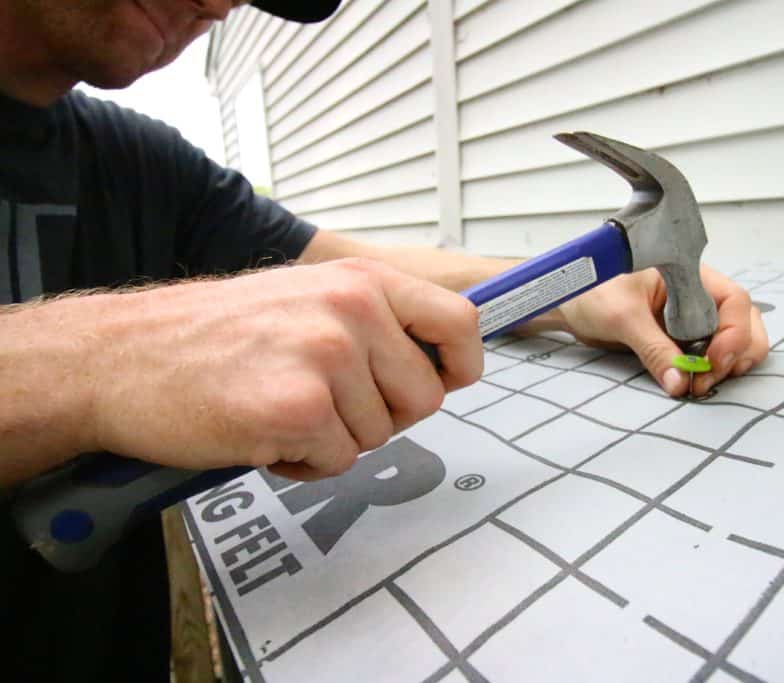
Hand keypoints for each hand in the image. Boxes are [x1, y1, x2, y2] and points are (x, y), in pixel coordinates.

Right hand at [84, 258, 481, 480]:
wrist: (123, 356)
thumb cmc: (217, 334)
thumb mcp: (307, 298)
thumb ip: (373, 321)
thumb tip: (438, 363)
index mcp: (361, 280)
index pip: (460, 322)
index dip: (460, 364)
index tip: (444, 382)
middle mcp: (352, 310)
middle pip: (425, 397)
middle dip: (382, 414)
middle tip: (323, 401)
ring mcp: (326, 357)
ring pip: (379, 435)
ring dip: (334, 437)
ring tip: (279, 408)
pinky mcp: (297, 408)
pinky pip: (337, 461)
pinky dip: (302, 461)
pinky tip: (260, 432)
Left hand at [558, 265, 767, 396]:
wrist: (569, 306)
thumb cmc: (592, 293)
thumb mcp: (622, 318)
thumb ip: (653, 349)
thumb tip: (679, 383)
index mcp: (690, 276)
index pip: (736, 301)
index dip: (734, 333)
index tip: (713, 361)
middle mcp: (700, 297)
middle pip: (746, 324)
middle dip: (736, 355)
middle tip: (704, 380)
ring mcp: (694, 320)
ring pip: (735, 344)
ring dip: (726, 368)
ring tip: (695, 385)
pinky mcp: (683, 341)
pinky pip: (711, 358)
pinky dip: (709, 373)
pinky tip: (690, 383)